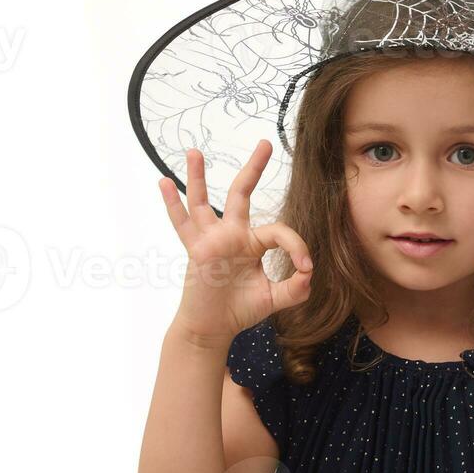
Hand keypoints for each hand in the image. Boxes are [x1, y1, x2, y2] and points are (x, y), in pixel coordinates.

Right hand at [159, 140, 312, 346]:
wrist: (213, 329)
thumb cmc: (239, 310)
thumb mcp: (273, 299)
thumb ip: (294, 288)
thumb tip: (310, 274)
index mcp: (253, 243)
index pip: (279, 231)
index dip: (297, 247)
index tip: (306, 268)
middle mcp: (232, 235)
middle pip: (242, 194)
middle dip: (253, 168)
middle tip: (265, 143)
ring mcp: (212, 240)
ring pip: (203, 202)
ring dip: (198, 177)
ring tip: (195, 152)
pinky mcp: (196, 250)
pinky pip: (182, 224)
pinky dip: (172, 204)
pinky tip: (163, 183)